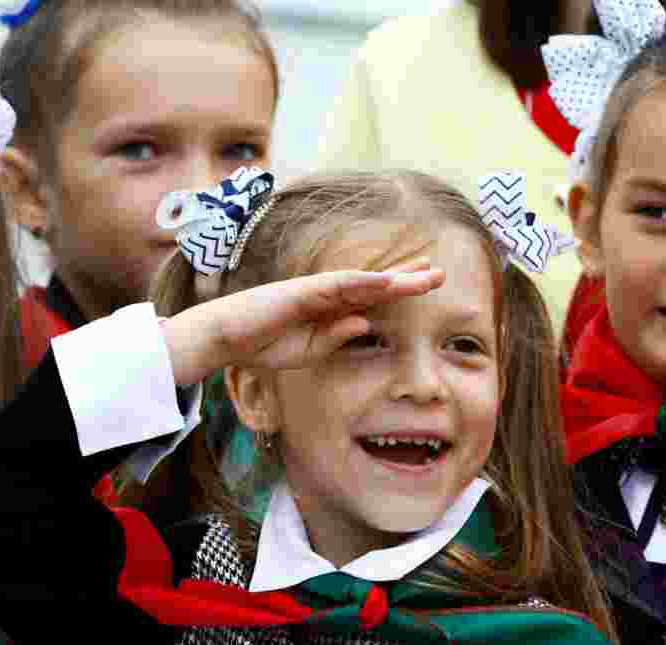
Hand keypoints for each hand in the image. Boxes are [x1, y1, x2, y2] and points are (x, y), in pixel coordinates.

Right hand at [163, 261, 444, 384]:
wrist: (226, 341)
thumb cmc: (263, 344)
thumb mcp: (310, 350)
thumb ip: (337, 337)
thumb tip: (366, 322)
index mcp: (331, 309)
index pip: (372, 296)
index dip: (399, 289)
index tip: (426, 282)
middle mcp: (328, 294)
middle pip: (375, 284)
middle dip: (407, 278)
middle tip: (439, 273)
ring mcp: (317, 290)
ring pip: (364, 281)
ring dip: (395, 277)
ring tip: (424, 274)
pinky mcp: (303, 291)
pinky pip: (339, 285)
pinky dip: (364, 282)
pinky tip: (387, 282)